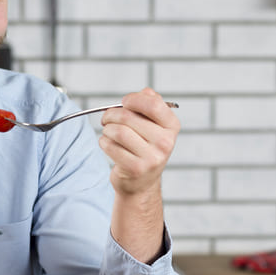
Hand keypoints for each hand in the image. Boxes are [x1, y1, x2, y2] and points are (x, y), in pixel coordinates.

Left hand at [98, 88, 179, 263]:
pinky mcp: (135, 168)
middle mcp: (165, 142)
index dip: (133, 99)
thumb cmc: (144, 147)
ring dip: (106, 129)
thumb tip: (145, 92)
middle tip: (106, 118)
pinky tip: (108, 144)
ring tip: (107, 132)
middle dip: (111, 114)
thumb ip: (150, 104)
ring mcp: (152, 158)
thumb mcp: (153, 125)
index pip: (153, 104)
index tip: (124, 103)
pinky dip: (103, 142)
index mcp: (172, 126)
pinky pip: (110, 146)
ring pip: (117, 131)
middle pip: (128, 116)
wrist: (141, 182)